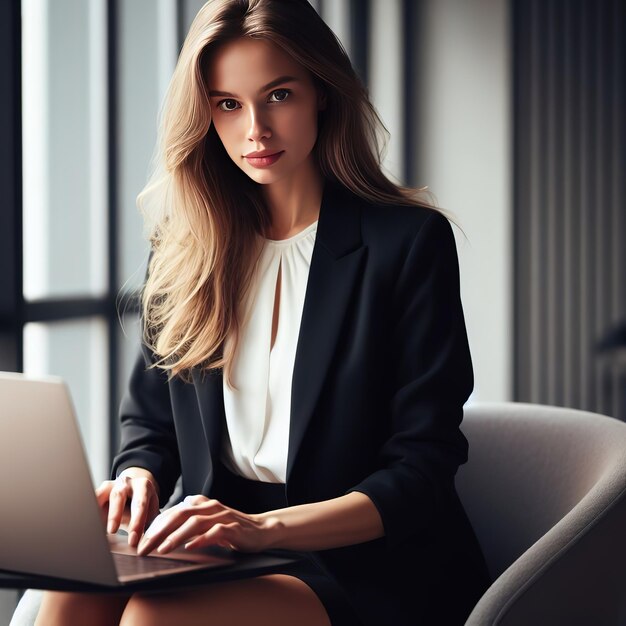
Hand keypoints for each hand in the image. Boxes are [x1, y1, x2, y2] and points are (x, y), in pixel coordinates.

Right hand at [96, 467, 159, 547]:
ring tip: (96, 527)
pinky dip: (89, 510)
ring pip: (100, 495)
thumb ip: (147, 526)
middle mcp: (126, 483)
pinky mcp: (99, 491)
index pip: (140, 504)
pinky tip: (88, 520)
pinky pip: (92, 499)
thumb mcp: (149, 513)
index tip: (133, 541)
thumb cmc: (143, 507)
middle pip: (118, 496)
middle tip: (112, 531)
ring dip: (97, 510)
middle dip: (115, 515)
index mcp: (143, 486)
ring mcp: (111, 485)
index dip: (136, 523)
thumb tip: (146, 545)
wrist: (134, 492)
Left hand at [136, 495, 280, 555]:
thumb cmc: (232, 527)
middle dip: (160, 530)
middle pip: (181, 514)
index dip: (157, 524)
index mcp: (203, 504)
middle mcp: (211, 507)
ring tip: (162, 548)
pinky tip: (190, 547)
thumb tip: (167, 523)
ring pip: (195, 522)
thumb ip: (191, 518)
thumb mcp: (209, 520)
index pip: (174, 511)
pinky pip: (215, 532)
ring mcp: (223, 516)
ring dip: (176, 536)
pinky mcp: (234, 529)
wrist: (261, 529)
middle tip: (145, 546)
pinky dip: (201, 539)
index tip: (142, 539)